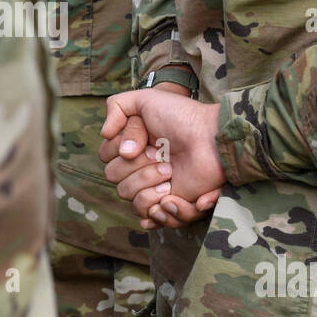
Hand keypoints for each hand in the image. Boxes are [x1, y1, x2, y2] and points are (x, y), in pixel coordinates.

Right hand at [99, 88, 224, 228]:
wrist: (212, 139)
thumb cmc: (182, 117)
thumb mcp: (146, 99)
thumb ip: (117, 106)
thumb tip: (104, 134)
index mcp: (130, 145)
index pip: (105, 157)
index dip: (121, 150)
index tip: (147, 142)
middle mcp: (137, 166)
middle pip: (113, 178)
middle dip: (137, 168)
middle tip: (163, 158)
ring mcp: (152, 186)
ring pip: (129, 198)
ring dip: (149, 185)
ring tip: (171, 173)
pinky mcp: (168, 204)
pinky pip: (149, 217)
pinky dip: (160, 209)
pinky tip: (172, 197)